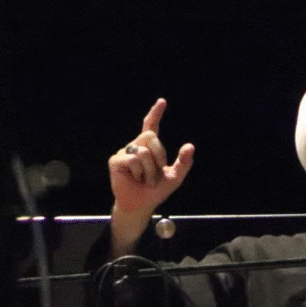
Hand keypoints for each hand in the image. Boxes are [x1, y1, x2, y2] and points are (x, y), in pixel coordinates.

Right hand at [108, 98, 194, 254]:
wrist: (142, 205)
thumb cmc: (156, 191)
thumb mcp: (175, 177)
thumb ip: (184, 162)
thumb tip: (190, 146)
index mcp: (149, 148)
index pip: (151, 126)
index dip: (156, 114)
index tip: (162, 102)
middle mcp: (135, 146)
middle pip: (150, 137)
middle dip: (159, 156)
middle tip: (157, 173)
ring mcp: (124, 152)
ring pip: (143, 151)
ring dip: (150, 170)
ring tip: (146, 181)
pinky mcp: (116, 161)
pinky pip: (133, 159)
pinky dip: (140, 172)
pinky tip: (137, 179)